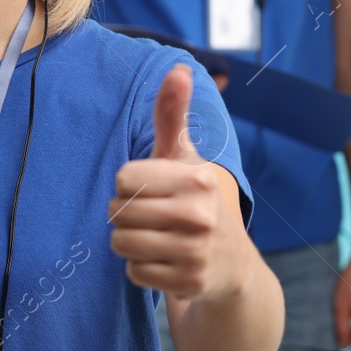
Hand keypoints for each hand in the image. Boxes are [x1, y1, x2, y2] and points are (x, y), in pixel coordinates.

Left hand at [109, 64, 245, 301]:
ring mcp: (197, 252)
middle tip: (151, 215)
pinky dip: (141, 268)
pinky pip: (134, 273)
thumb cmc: (196, 198)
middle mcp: (200, 215)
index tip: (149, 187)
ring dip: (129, 241)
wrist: (232, 263)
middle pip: (118, 213)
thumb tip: (178, 67)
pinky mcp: (190, 282)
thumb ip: (173, 114)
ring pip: (122, 244)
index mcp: (197, 178)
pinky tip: (164, 260)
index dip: (128, 184)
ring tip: (155, 236)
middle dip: (124, 214)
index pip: (124, 179)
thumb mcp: (185, 157)